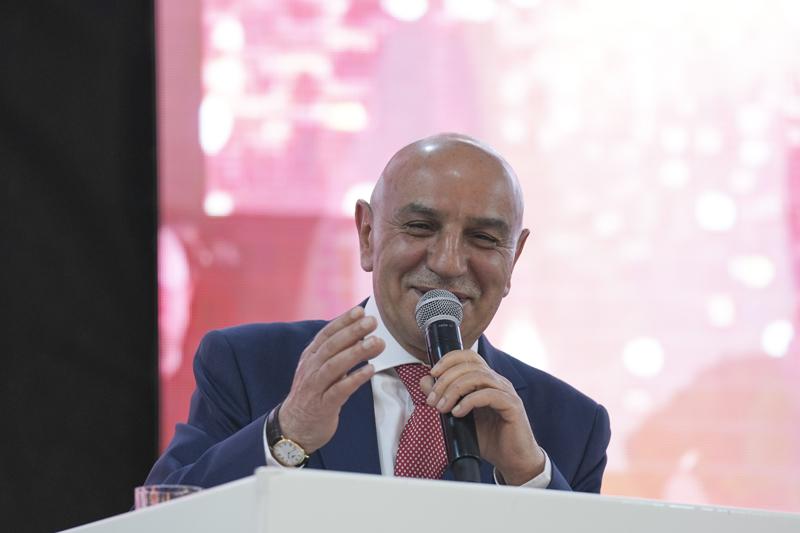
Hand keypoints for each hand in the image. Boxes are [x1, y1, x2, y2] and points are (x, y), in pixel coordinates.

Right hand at [279, 307, 384, 452]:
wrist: (294, 428)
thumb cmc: (314, 395)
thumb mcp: (321, 370)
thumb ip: (337, 354)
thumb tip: (361, 334)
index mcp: (311, 357)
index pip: (326, 334)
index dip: (343, 321)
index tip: (360, 311)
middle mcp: (311, 369)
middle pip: (331, 346)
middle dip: (352, 332)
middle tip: (372, 321)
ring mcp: (315, 387)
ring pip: (334, 366)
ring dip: (356, 352)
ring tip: (376, 343)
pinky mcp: (322, 406)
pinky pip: (339, 391)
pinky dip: (354, 379)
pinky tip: (370, 370)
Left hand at [420, 350, 544, 485]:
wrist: (511, 460)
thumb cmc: (488, 438)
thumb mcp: (459, 417)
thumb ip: (444, 398)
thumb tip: (425, 381)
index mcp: (486, 380)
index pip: (468, 357)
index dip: (449, 360)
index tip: (431, 374)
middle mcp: (498, 382)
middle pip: (470, 365)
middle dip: (445, 380)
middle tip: (432, 400)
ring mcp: (506, 392)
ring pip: (478, 377)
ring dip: (454, 390)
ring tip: (442, 408)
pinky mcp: (512, 406)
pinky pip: (489, 395)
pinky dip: (469, 401)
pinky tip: (458, 413)